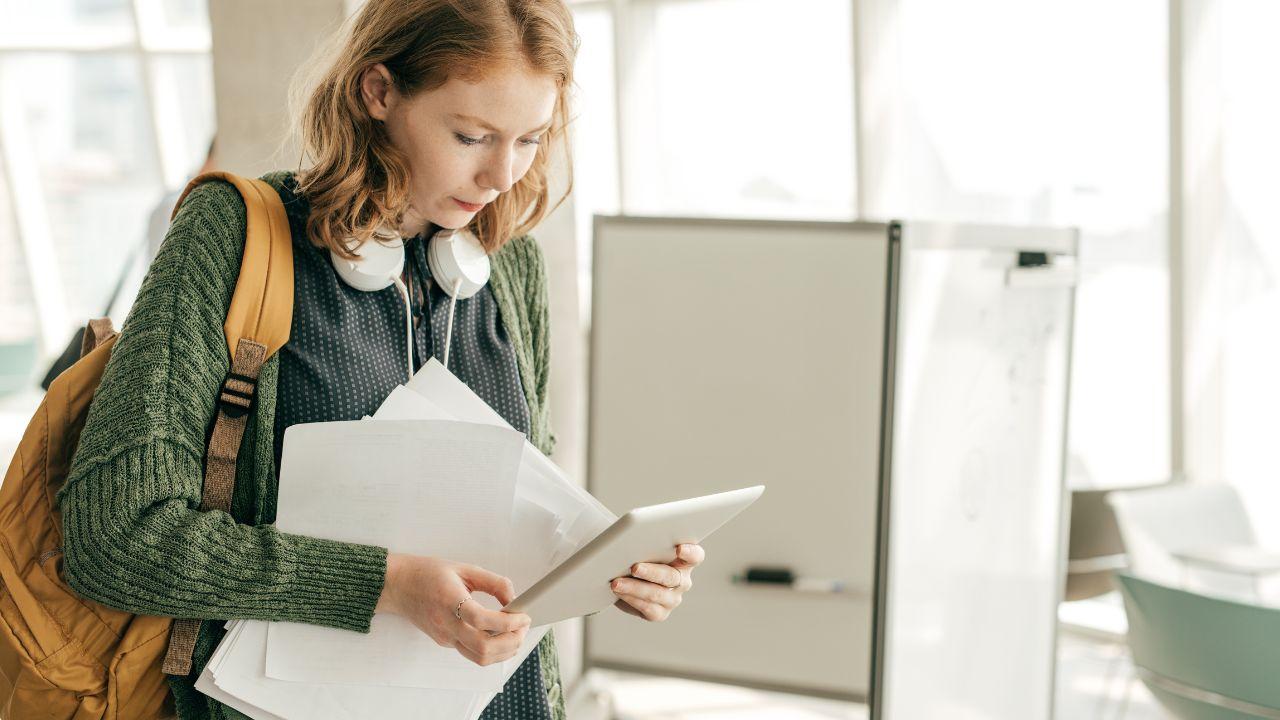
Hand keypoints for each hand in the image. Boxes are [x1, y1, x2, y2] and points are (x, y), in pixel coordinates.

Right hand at [377, 553, 530, 665]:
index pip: (481, 620)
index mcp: (449, 600)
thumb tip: (514, 600)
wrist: (399, 586)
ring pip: (479, 658)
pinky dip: (493, 649)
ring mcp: (444, 637)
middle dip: (511, 641)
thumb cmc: (429, 574)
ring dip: (504, 651)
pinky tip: (501, 636)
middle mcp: (445, 624)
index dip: (508, 622)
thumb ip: (493, 583)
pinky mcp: (445, 643)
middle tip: (524, 627)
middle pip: (483, 647)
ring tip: (516, 634)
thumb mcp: (465, 568)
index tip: (523, 616)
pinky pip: (473, 653)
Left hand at [611, 543, 704, 621]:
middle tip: (634, 567)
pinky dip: (632, 599)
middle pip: (672, 576)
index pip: (696, 556)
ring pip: (657, 594)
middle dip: (651, 572)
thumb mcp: (644, 546)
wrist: (625, 576)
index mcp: (685, 560)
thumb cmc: (638, 555)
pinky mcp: (660, 613)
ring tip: (617, 582)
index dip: (690, 552)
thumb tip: (632, 540)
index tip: (679, 548)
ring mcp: (673, 598)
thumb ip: (647, 542)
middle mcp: (682, 580)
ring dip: (635, 588)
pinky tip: (620, 592)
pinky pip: (648, 608)